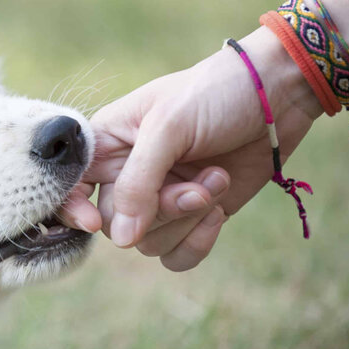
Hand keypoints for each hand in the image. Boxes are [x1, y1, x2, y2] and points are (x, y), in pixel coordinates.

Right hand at [63, 27, 323, 269]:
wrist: (277, 94)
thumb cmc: (214, 93)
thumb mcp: (169, 127)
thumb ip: (139, 182)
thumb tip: (122, 239)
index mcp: (107, 144)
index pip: (71, 187)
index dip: (74, 209)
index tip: (93, 221)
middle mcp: (127, 175)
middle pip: (117, 225)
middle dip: (161, 211)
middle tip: (197, 186)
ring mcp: (161, 199)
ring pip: (148, 244)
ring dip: (187, 220)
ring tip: (216, 179)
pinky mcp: (193, 217)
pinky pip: (177, 255)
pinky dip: (198, 242)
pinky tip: (219, 210)